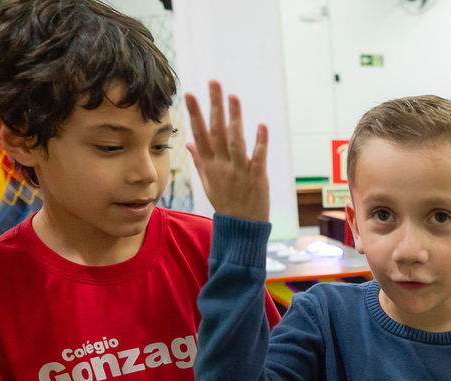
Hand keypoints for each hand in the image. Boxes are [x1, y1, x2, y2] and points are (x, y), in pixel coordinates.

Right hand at [184, 81, 268, 221]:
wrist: (241, 228)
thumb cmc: (226, 203)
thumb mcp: (208, 183)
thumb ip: (199, 161)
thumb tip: (188, 143)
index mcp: (210, 165)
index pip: (199, 134)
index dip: (194, 114)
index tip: (189, 94)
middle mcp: (223, 166)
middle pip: (217, 132)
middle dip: (214, 106)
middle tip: (214, 83)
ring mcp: (240, 172)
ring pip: (236, 141)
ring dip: (235, 118)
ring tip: (234, 97)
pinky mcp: (257, 179)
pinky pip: (258, 158)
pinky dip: (261, 143)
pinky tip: (261, 126)